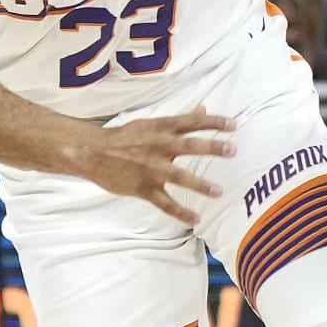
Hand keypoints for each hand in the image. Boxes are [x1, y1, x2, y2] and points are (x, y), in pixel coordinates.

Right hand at [78, 107, 237, 224]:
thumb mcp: (151, 123)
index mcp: (161, 129)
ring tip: (219, 192)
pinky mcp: (143, 188)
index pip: (192, 122)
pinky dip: (181, 212)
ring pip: (180, 177)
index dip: (214, 122)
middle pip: (191, 146)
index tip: (233, 125)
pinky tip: (196, 218)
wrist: (92, 152)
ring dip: (201, 185)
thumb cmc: (124, 137)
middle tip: (232, 150)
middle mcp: (159, 147)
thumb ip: (179, 119)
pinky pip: (165, 203)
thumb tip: (203, 108)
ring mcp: (151, 169)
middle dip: (213, 148)